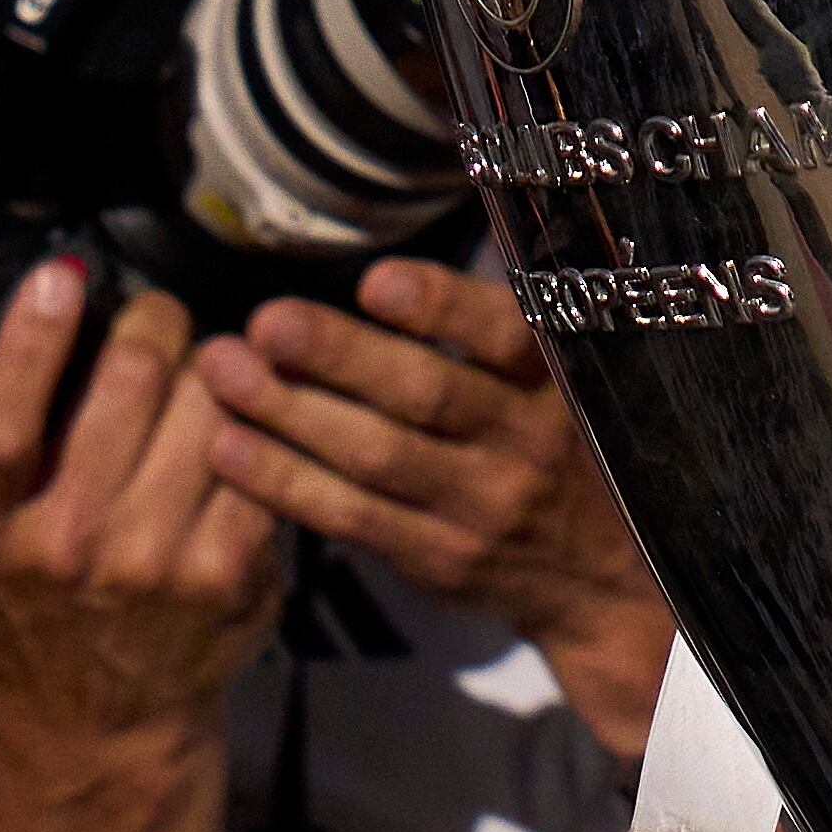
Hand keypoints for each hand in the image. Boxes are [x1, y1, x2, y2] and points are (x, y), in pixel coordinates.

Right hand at [0, 257, 281, 831]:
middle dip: (157, 325)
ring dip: (216, 366)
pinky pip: (260, 454)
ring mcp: (152, 562)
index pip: (1, 419)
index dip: (34, 336)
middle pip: (131, 382)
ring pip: (211, 403)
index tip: (64, 273)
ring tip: (205, 372)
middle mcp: (63, 545)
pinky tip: (246, 418)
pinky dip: (259, 421)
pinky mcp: (227, 571)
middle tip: (160, 321)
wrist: (95, 718)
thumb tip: (46, 305)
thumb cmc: (28, 602)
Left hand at [195, 257, 672, 757]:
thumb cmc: (569, 451)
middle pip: (426, 394)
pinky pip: (352, 517)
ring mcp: (483, 506)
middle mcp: (527, 441)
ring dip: (292, 412)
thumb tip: (415, 253)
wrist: (607, 578)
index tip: (376, 281)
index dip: (442, 308)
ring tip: (225, 372)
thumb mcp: (572, 382)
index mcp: (560, 382)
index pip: (507, 338)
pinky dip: (286, 482)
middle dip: (339, 355)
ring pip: (376, 456)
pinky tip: (231, 449)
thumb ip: (502, 330)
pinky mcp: (440, 558)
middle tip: (267, 322)